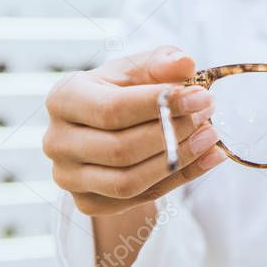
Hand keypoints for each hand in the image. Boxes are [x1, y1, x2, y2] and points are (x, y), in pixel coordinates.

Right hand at [43, 46, 225, 215]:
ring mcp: (68, 177)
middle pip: (120, 149)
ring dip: (177, 161)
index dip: (161, 105)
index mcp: (63, 99)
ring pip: (128, 182)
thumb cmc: (123, 91)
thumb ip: (161, 62)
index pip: (113, 109)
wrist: (108, 128)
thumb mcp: (139, 70)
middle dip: (172, 134)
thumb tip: (184, 64)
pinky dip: (178, 180)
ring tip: (210, 138)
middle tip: (208, 116)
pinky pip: (138, 200)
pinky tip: (206, 159)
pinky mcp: (86, 203)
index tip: (201, 97)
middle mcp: (56, 141)